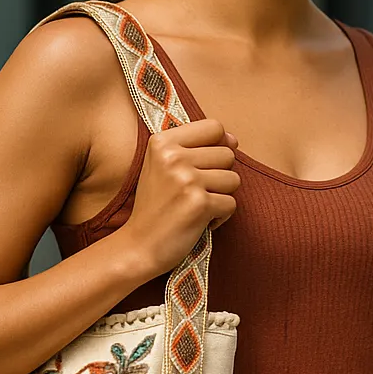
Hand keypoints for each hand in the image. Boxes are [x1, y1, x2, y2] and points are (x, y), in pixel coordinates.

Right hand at [117, 118, 240, 275]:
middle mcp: (173, 157)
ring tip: (196, 205)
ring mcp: (186, 180)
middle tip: (193, 192)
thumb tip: (234, 140)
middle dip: (218, 175)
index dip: (217, 145)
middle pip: (227, 154)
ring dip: (220, 196)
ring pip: (234, 179)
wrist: (138, 246)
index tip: (202, 165)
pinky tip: (199, 221)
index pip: (214, 127)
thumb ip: (195, 147)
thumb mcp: (162, 166)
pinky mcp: (199, 204)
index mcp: (162, 142)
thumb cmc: (155, 206)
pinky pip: (231, 204)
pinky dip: (220, 217)